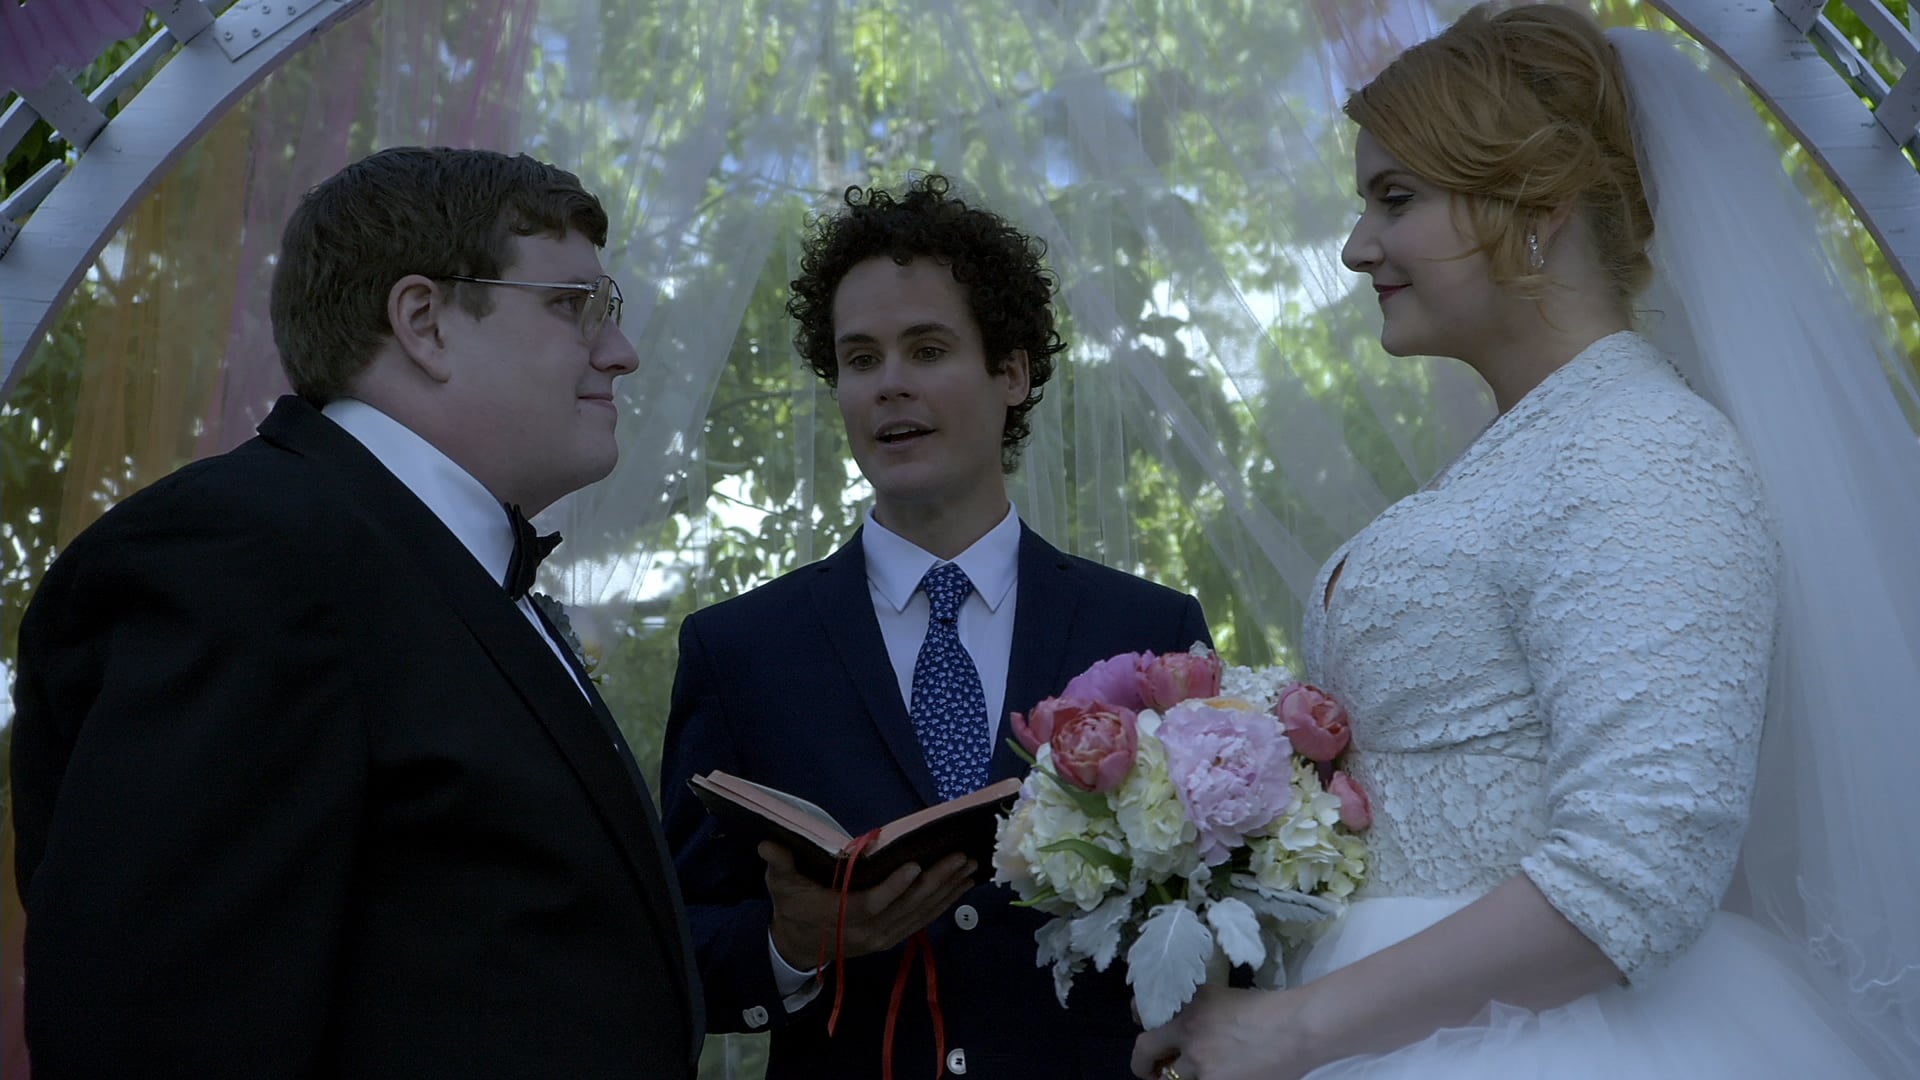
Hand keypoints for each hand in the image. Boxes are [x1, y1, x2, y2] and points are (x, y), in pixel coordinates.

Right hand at [761, 842, 975, 968]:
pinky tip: (961, 887)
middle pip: (908, 907)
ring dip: (948, 891)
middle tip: (962, 857)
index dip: (895, 887)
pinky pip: (923, 922)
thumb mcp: (781, 885)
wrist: (798, 948)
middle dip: (937, 882)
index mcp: (842, 915)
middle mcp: (869, 931)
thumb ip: (780, 864)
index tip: (916, 865)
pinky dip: (944, 905)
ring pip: (921, 914)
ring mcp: (884, 937)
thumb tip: (768, 844)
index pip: (873, 903)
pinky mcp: (893, 938)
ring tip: (970, 868)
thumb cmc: (792, 908)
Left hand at [1131, 984, 1319, 1079]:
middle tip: (1149, 1071)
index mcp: (1188, 1003)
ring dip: (1177, 1078)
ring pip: (1170, 1078)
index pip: (1142, 1011)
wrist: (1298, 1027)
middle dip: (1143, 1065)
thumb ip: (1198, 1010)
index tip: (1143, 1029)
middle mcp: (1186, 1029)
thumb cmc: (1270, 1010)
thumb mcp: (1223, 997)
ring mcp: (1197, 1060)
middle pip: (1144, 1051)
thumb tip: (1182, 1028)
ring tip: (1194, 1075)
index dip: (1139, 1023)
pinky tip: (1218, 1076)